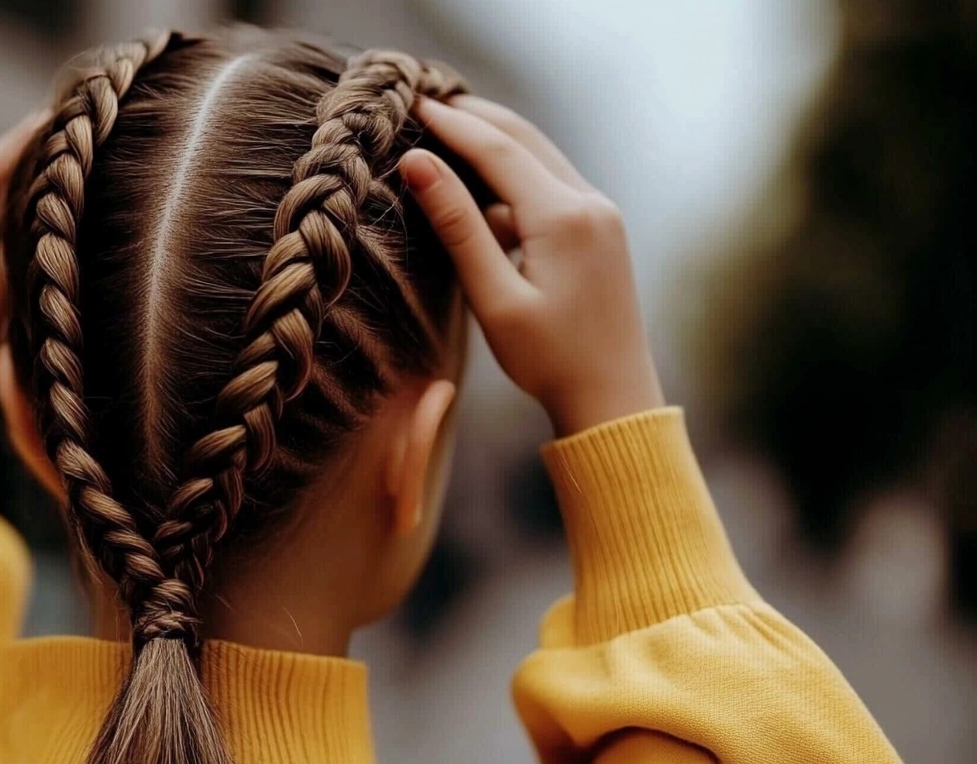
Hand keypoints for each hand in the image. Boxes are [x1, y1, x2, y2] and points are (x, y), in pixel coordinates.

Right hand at [401, 96, 664, 436]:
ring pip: (539, 158)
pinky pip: (551, 185)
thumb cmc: (548, 360)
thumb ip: (457, 226)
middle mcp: (590, 204)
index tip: (412, 104)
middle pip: (523, 139)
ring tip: (446, 132)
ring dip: (494, 141)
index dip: (452, 124)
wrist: (613, 399)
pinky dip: (514, 175)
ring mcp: (601, 214)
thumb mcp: (493, 297)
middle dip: (474, 117)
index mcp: (563, 218)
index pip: (498, 149)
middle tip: (426, 102)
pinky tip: (481, 188)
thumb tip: (418, 164)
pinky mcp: (601, 230)